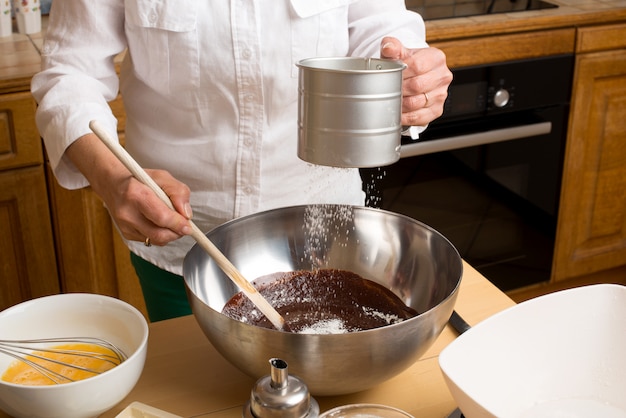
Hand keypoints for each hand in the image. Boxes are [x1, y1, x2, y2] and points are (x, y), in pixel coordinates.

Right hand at [66, 133, 192, 245]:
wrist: (113, 185)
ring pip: (156, 240)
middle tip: (184, 225)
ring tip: (172, 221)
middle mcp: (127, 213)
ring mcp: (125, 226)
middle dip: (176, 232)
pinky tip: (158, 222)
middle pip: (159, 234)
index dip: (178, 224)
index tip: (188, 225)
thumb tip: (186, 214)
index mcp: (136, 194)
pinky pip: (151, 240)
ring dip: (170, 234)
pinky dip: (160, 234)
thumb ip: (179, 192)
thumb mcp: (162, 177)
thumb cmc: (139, 179)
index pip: (162, 217)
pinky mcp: (126, 234)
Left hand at [380, 37, 451, 126]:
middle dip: (398, 89)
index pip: (417, 66)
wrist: (414, 76)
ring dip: (400, 103)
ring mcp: (441, 94)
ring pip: (416, 103)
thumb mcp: (399, 52)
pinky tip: (397, 113)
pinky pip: (419, 117)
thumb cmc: (407, 64)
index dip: (400, 72)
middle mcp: (443, 76)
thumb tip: (388, 47)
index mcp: (436, 58)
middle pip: (417, 86)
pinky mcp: (437, 110)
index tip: (390, 75)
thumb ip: (392, 47)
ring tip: (390, 100)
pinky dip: (405, 117)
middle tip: (386, 89)